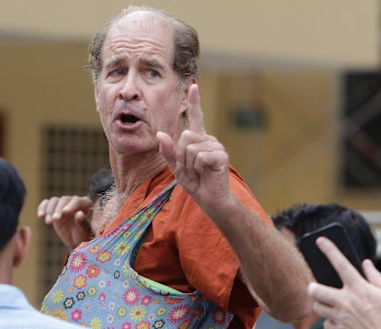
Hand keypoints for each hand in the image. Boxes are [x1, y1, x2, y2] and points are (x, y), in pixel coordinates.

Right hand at [37, 196, 93, 249]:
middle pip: (64, 200)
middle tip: (54, 220)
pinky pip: (47, 203)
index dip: (70, 206)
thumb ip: (83, 223)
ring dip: (50, 210)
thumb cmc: (84, 236)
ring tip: (49, 222)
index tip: (64, 213)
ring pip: (54, 201)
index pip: (77, 201)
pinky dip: (42, 207)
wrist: (77, 241)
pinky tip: (40, 215)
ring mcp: (64, 204)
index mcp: (86, 203)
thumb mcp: (85, 232)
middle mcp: (75, 201)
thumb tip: (79, 214)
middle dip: (58, 210)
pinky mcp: (54, 208)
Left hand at [157, 84, 233, 214]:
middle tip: (191, 169)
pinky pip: (199, 156)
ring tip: (199, 172)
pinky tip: (206, 173)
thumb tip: (160, 134)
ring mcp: (216, 147)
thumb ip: (168, 151)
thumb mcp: (176, 167)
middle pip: (184, 136)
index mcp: (198, 140)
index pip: (196, 117)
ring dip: (188, 164)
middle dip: (181, 156)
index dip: (195, 101)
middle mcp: (208, 140)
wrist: (210, 199)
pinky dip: (197, 168)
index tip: (193, 86)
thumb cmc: (195, 183)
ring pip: (190, 147)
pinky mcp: (221, 156)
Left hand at [308, 237, 380, 328]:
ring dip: (322, 305)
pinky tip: (341, 322)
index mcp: (359, 289)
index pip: (340, 264)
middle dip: (313, 287)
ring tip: (331, 305)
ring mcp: (339, 317)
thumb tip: (367, 264)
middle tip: (317, 288)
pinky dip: (331, 322)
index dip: (329, 250)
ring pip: (318, 307)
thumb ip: (377, 278)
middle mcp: (345, 301)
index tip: (319, 240)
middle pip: (315, 289)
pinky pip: (326, 324)